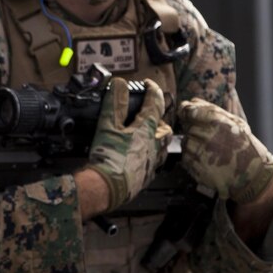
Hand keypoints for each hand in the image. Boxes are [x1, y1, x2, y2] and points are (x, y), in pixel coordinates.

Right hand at [87, 78, 171, 210]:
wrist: (107, 188)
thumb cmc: (109, 157)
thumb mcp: (108, 125)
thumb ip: (115, 103)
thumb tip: (120, 84)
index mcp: (146, 129)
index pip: (155, 104)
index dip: (153, 90)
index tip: (149, 84)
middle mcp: (154, 145)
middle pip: (165, 128)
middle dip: (159, 119)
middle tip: (148, 115)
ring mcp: (152, 161)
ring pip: (162, 146)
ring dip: (156, 138)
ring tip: (145, 135)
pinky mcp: (147, 175)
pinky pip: (154, 162)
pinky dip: (149, 155)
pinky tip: (139, 156)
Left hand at [177, 98, 272, 203]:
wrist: (252, 176)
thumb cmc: (245, 147)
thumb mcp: (236, 123)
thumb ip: (213, 110)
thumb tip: (192, 101)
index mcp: (218, 122)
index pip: (190, 111)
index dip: (186, 111)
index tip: (187, 114)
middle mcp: (207, 137)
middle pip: (187, 127)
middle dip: (193, 129)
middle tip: (207, 136)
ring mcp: (201, 153)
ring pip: (185, 142)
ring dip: (193, 143)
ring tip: (209, 149)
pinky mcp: (196, 168)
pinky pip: (186, 157)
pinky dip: (192, 157)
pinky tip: (207, 158)